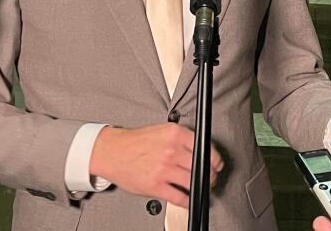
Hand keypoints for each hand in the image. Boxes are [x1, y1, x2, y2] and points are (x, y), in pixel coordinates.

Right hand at [89, 123, 223, 207]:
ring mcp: (163, 168)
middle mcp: (170, 150)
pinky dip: (187, 200)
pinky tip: (188, 199)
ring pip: (192, 181)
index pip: (204, 147)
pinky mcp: (155, 185)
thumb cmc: (136, 142)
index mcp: (174, 134)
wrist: (112, 151)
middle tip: (210, 178)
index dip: (215, 159)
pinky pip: (178, 197)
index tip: (218, 165)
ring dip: (201, 187)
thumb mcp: (162, 131)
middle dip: (210, 175)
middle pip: (201, 166)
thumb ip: (182, 138)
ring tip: (201, 188)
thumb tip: (202, 150)